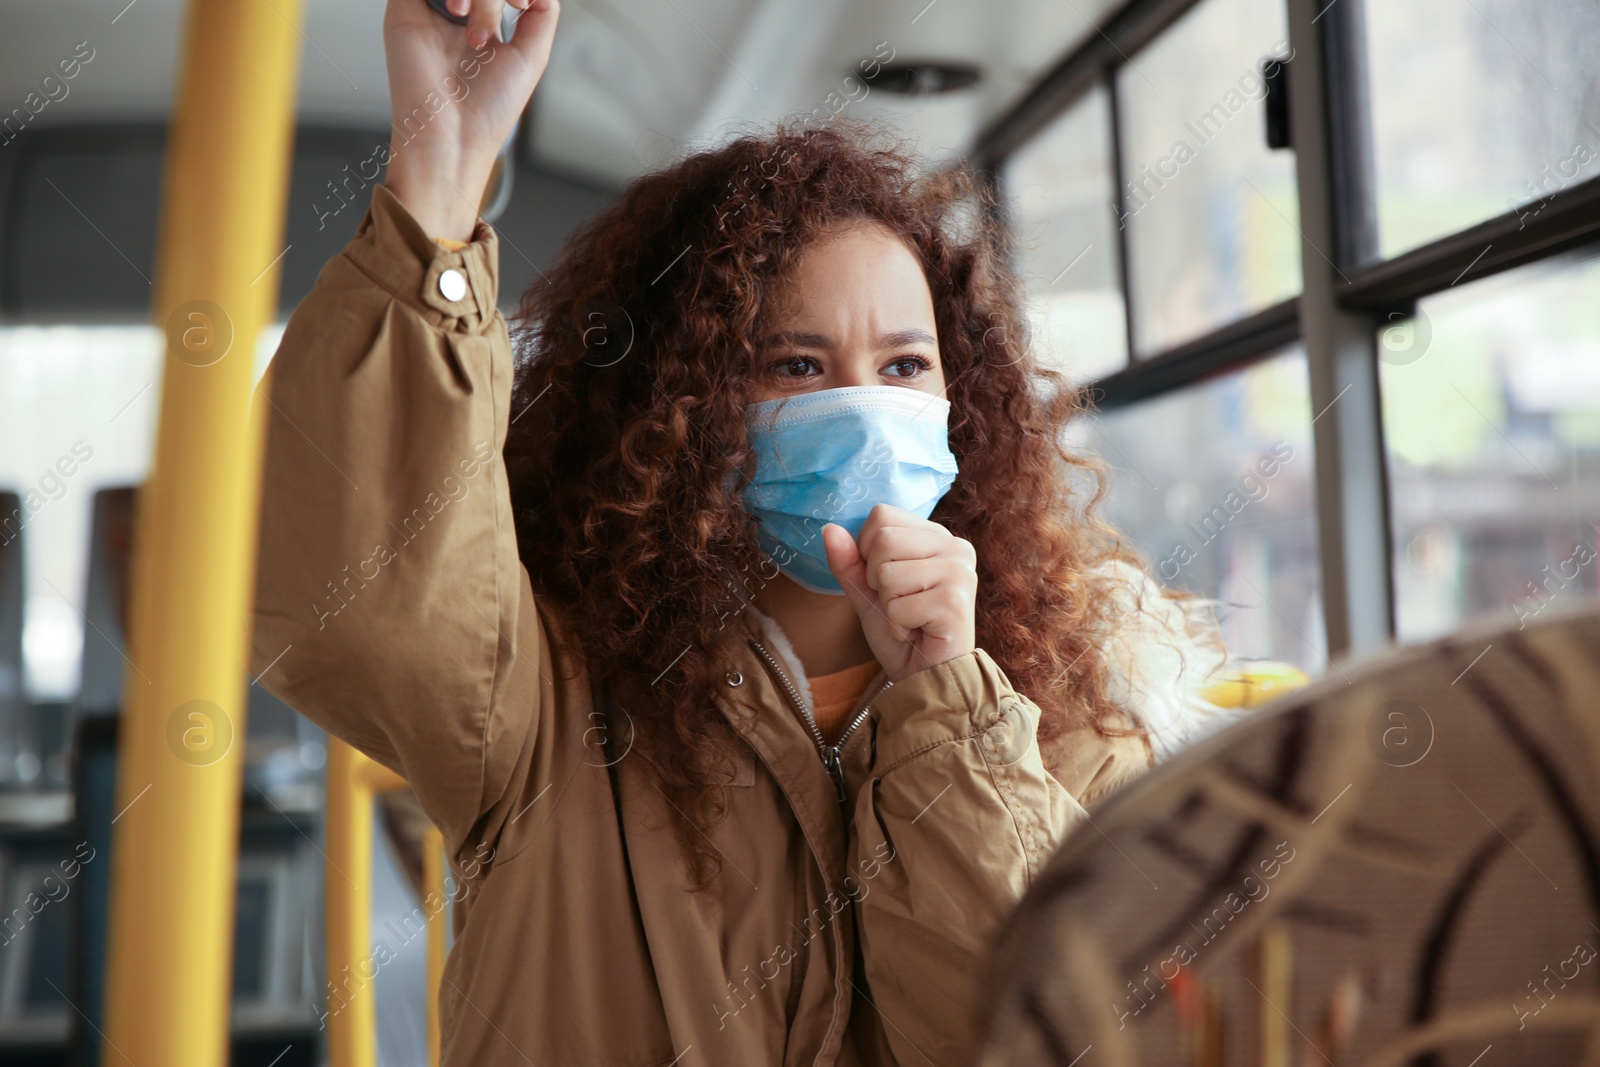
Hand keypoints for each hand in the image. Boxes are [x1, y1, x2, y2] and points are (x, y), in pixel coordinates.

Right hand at [383, 0, 559, 239]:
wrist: (452, 135)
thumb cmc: (488, 110)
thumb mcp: (532, 57)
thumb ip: (541, 14)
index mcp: (482, 27)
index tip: (522, 5)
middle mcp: (455, 18)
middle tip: (508, 9)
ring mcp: (430, 12)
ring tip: (476, 31)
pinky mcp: (404, 10)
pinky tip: (460, 12)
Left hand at [821, 504, 976, 683]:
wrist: (926, 678)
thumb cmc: (903, 634)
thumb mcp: (868, 592)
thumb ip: (849, 561)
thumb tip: (829, 529)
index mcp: (937, 537)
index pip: (882, 515)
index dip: (868, 551)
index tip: (888, 581)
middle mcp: (955, 548)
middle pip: (883, 540)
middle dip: (877, 581)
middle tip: (901, 604)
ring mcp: (959, 573)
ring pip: (887, 574)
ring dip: (888, 606)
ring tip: (911, 619)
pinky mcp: (955, 602)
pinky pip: (897, 607)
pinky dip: (897, 627)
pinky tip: (918, 633)